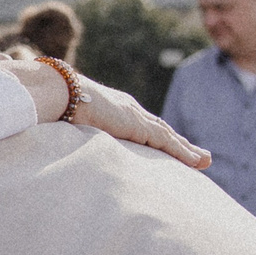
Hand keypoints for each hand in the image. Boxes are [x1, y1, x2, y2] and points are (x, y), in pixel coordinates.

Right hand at [6, 60, 209, 169]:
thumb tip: (51, 148)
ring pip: (168, 137)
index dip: (156, 137)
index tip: (167, 146)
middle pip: (159, 130)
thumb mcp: (66, 123)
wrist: (58, 93)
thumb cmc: (53, 106)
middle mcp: (128, 110)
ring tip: (204, 161)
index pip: (140, 125)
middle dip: (178, 143)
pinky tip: (198, 162)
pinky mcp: (138, 125)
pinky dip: (184, 152)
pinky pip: (167, 142)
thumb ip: (68, 132)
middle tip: (197, 155)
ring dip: (187, 150)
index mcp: (112, 109)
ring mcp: (135, 116)